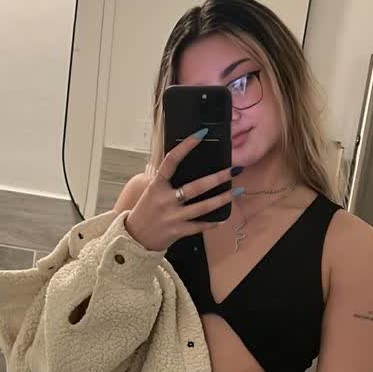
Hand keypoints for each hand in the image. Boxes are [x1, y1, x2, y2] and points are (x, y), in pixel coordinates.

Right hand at [125, 130, 235, 251]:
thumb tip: (184, 164)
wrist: (134, 237)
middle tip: (234, 170)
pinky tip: (222, 218)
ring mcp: (172, 216)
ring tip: (238, 191)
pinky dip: (211, 223)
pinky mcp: (177, 231)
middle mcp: (165, 199)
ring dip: (223, 199)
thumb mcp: (152, 191)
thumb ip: (166, 180)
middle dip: (218, 178)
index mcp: (157, 185)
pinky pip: (199, 226)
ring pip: (203, 207)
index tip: (201, 134)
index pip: (171, 161)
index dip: (186, 146)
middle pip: (196, 187)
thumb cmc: (145, 210)